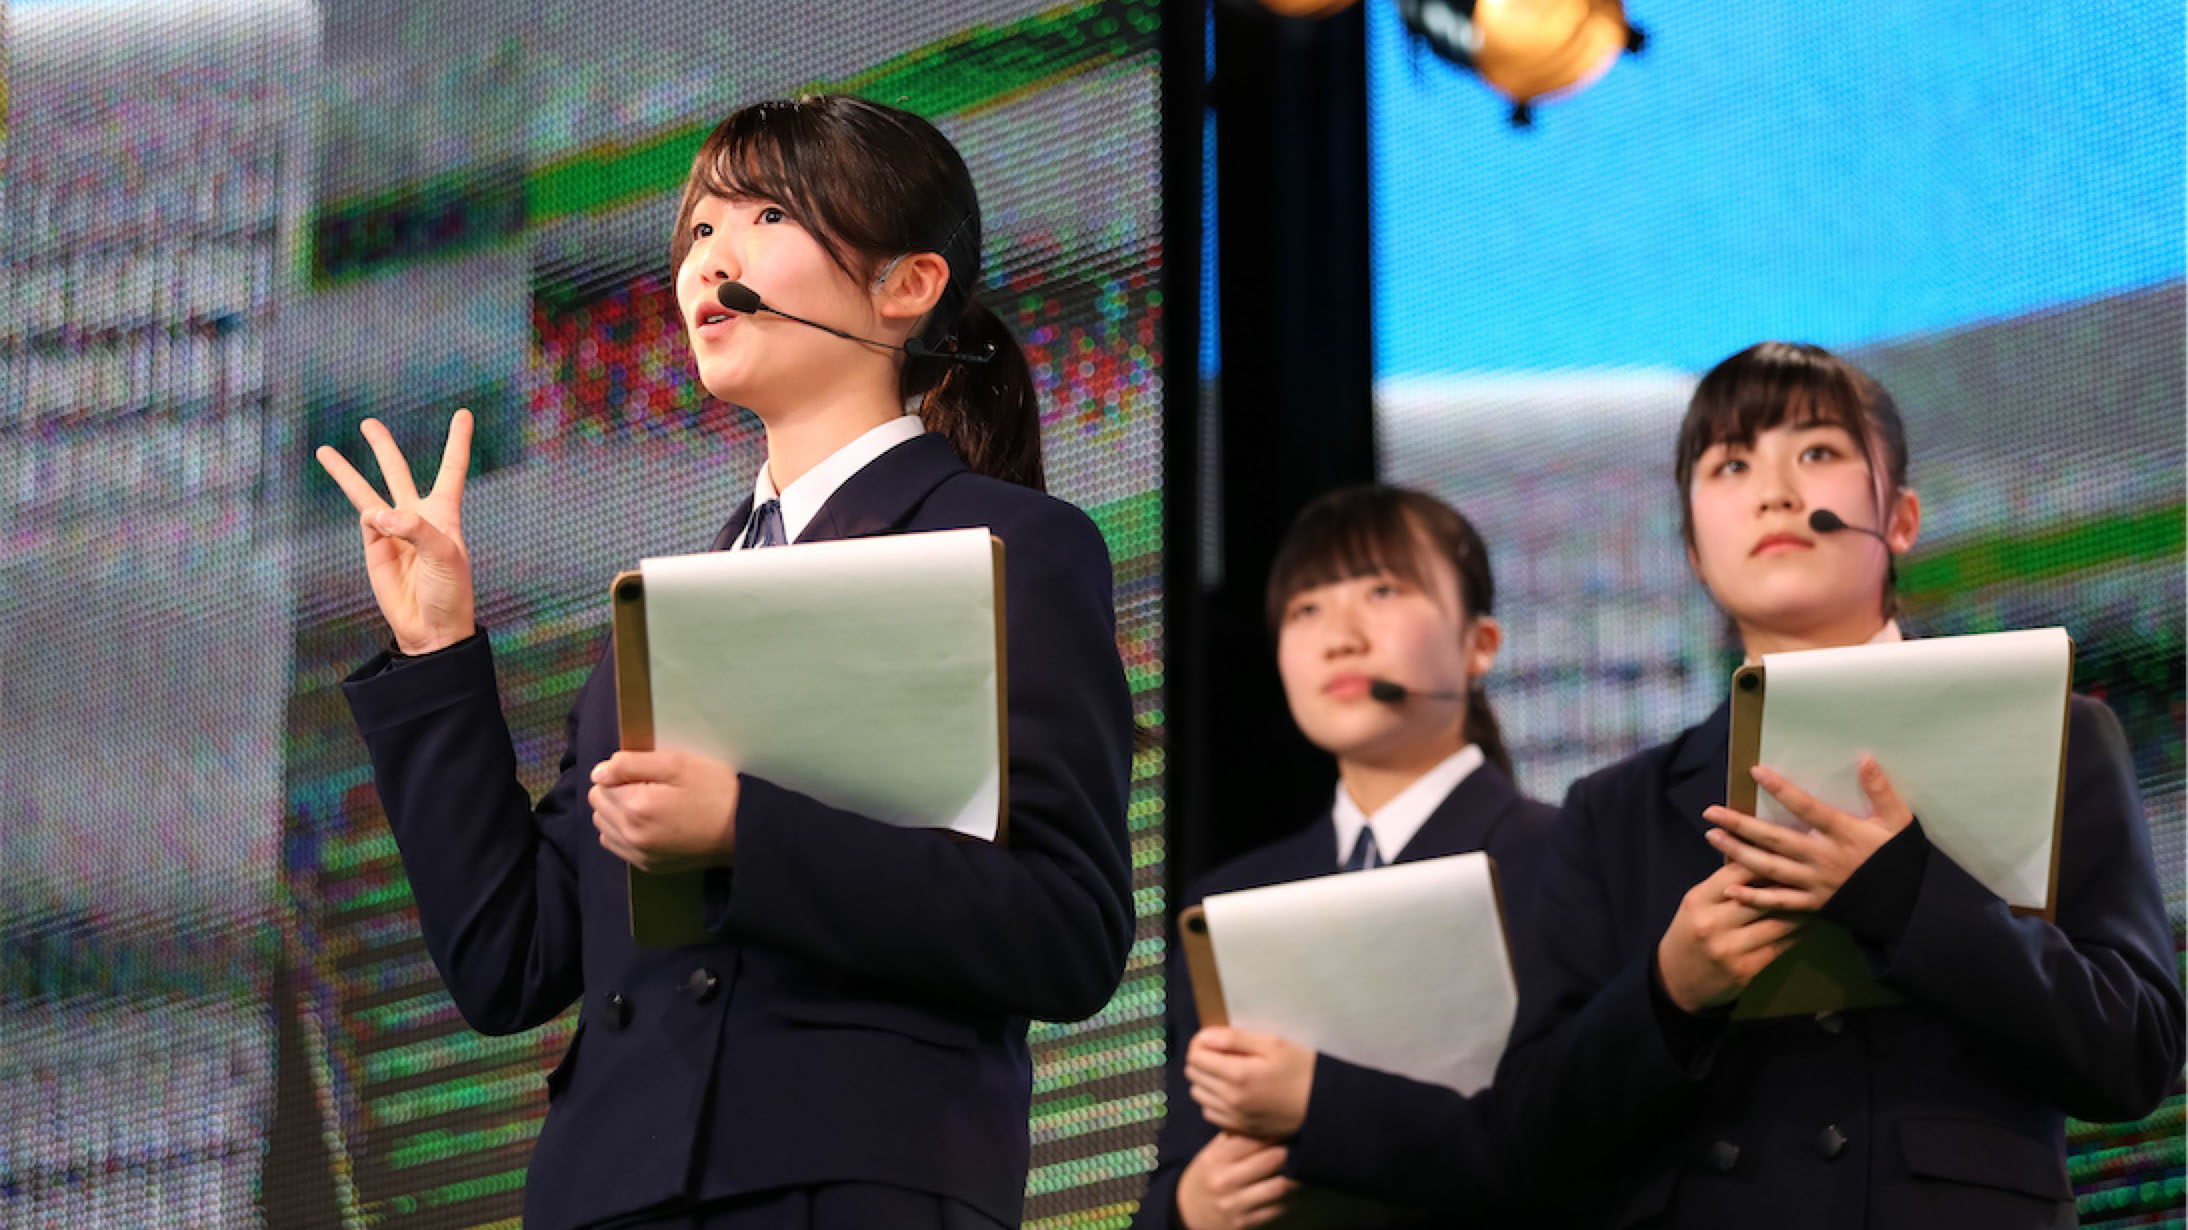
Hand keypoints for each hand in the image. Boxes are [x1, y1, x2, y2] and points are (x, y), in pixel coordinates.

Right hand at [316, 412, 476, 654]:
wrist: (431, 629)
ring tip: (324, 450)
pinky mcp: (373, 548)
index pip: (452, 468)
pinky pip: (365, 521)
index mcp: (445, 513)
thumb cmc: (449, 591)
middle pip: (398, 472)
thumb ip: (414, 529)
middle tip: (368, 422)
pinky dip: (370, 519)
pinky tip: (378, 525)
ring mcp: (392, 532)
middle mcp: (417, 517)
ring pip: (368, 492)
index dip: (457, 441)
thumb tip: (375, 513)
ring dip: (346, 473)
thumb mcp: (444, 556)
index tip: (463, 413)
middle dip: (383, 447)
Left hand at [589, 750, 740, 873]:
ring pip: (603, 825)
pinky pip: (616, 845)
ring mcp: (638, 854)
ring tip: (649, 804)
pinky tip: (648, 822)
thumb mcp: (677, 763)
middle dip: (616, 790)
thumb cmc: (714, 790)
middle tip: (650, 786)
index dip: (623, 771)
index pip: (601, 782)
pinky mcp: (647, 865)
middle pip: (598, 804)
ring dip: (616, 811)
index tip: (649, 773)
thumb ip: (631, 763)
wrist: (743, 829)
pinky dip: (623, 831)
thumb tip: (599, 772)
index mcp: (636, 806)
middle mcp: (630, 835)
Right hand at [1176, 1131, 1294, 1229]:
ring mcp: (1234, 1204)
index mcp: (1215, 1158)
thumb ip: (1233, 1137)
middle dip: (1291, 1150)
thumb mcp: (1211, 1153)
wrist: (1189, 1212)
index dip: (1275, 1131)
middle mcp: (1224, 1180)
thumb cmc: (1207, 1175)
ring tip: (1305, 1165)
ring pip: (1278, 1186)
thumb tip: (1264, 1116)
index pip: (1253, 1139)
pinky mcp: (1244, 1222)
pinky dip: (1292, 1198)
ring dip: (1297, 1175)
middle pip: (1271, 1160)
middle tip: (1303, 1143)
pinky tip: (1298, 1188)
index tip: (1288, 1125)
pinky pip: (1277, 1209)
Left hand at [1185, 1027, 1315, 1139]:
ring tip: (1228, 1072)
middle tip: (1223, 1053)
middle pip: (1193, 1075)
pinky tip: (1232, 1092)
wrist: (1324, 1107)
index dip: (1201, 1044)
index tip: (1216, 1040)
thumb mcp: (1273, 1044)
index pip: (1195, 1056)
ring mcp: (1233, 1118)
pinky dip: (1214, 1101)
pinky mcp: (1240, 1129)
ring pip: (1198, 1095)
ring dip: (1206, 1081)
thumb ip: (1234, 1038)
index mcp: (1237, 1075)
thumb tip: (1204, 1037)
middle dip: (1202, 1060)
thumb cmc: (1303, 1070)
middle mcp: (1230, 1100)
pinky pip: (1210, 1113)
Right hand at [1656, 861, 1807, 1013]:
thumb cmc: (1690, 933)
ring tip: (1818, 898)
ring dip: (1802, 910)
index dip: (1766, 858)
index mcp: (1698, 899)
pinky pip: (1780, 946)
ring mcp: (1728, 948)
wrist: (1676, 980)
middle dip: (1790, 884)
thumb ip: (1724, 883)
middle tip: (1812, 873)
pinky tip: (1808, 925)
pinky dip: (1798, 933)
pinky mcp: (1744, 970)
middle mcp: (1711, 922)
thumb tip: (1759, 854)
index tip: (1788, 851)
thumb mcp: (1697, 904)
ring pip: (1778, 922)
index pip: (1738, 870)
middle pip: (1762, 895)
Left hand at [1706, 757, 1912, 911]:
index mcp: (1842, 833)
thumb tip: (1866, 758)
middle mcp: (1823, 857)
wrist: (1910, 904)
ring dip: (1738, 852)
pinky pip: (1779, 903)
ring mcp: (1815, 883)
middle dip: (1740, 824)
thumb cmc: (1900, 859)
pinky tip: (1728, 889)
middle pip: (1775, 838)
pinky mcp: (1814, 905)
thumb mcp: (1898, 822)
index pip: (1806, 807)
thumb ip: (1881, 791)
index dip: (1781, 789)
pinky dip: (1753, 897)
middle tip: (1710, 811)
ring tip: (1712, 836)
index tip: (1754, 771)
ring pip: (1770, 867)